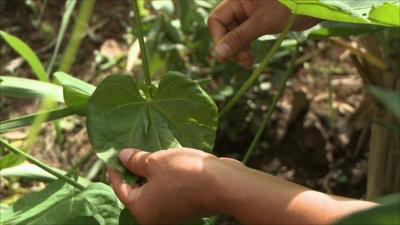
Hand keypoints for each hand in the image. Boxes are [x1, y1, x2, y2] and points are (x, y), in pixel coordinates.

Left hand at [108, 148, 243, 224]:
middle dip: (133, 169)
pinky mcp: (185, 203)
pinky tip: (166, 159)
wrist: (224, 184)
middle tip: (130, 149)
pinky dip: (164, 175)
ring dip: (150, 171)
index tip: (112, 154)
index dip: (115, 169)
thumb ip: (136, 160)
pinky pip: (167, 188)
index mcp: (142, 210)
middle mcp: (155, 215)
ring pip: (153, 188)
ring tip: (148, 150)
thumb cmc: (185, 173)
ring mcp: (171, 210)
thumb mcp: (156, 162)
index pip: (119, 188)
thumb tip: (123, 157)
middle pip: (136, 190)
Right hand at [208, 0, 318, 66]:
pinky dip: (246, 49)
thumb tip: (219, 54)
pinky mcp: (259, 23)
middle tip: (244, 61)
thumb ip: (239, 37)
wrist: (315, 3)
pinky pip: (245, 37)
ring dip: (238, 51)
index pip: (217, 20)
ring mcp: (249, 15)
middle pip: (224, 29)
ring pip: (234, 36)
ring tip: (248, 62)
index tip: (225, 56)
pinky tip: (251, 58)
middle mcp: (240, 5)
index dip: (218, 39)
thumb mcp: (262, 22)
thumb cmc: (289, 6)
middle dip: (230, 47)